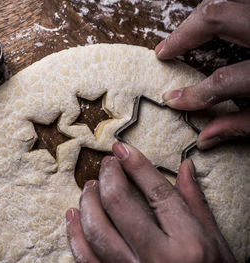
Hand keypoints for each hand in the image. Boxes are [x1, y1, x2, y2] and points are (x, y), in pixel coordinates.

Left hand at [66, 142, 235, 262]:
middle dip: (108, 177)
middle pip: (120, 205)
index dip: (136, 165)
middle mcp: (158, 258)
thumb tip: (185, 167)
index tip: (122, 149)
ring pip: (96, 230)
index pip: (157, 192)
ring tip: (89, 186)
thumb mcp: (215, 242)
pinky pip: (85, 258)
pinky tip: (73, 215)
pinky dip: (74, 234)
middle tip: (107, 164)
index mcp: (188, 244)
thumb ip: (195, 203)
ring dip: (88, 202)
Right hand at [154, 0, 249, 149]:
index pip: (224, 80)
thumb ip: (243, 125)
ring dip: (203, 17)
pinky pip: (242, 4)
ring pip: (230, 0)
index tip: (172, 100)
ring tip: (185, 34)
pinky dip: (226, 12)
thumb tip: (206, 137)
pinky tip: (217, 26)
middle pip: (218, 15)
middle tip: (165, 50)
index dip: (193, 94)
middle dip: (184, 33)